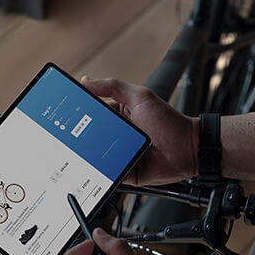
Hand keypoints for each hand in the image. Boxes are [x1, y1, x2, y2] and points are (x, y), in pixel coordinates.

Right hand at [81, 76, 196, 185]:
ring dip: (91, 154)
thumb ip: (113, 86)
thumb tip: (86, 80)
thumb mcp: (139, 97)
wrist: (189, 149)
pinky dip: (102, 172)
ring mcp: (120, 154)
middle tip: (71, 134)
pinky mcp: (125, 172)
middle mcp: (117, 135)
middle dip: (81, 136)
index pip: (92, 113)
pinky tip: (98, 167)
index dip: (79, 113)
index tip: (66, 112)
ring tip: (84, 151)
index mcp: (118, 115)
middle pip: (91, 136)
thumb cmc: (168, 121)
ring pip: (97, 156)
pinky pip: (109, 173)